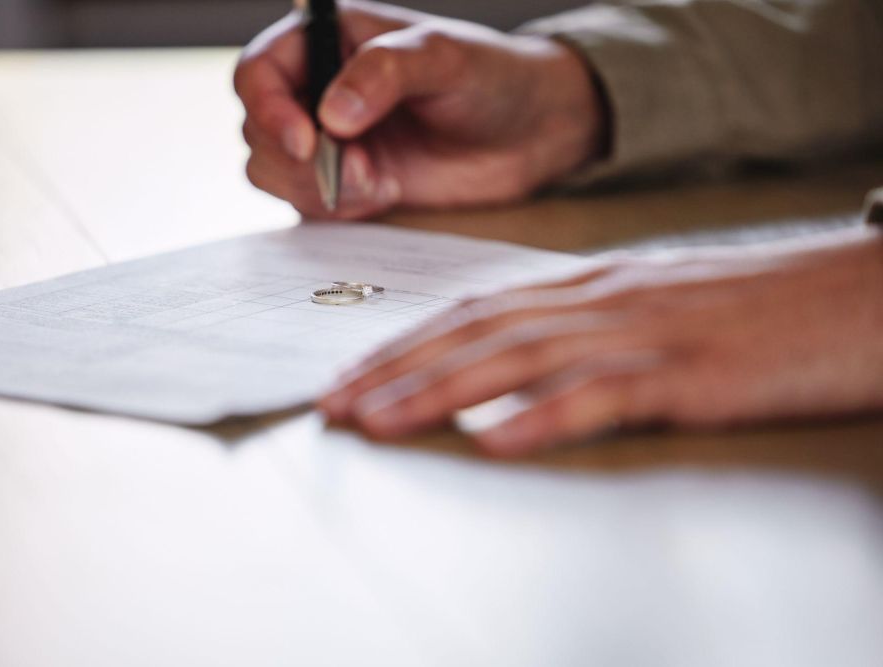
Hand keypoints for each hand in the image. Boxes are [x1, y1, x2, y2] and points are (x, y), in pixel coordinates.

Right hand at [234, 0, 605, 219]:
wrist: (530, 133)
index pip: (259, 71)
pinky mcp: (344, 181)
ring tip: (375, 181)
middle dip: (299, 159)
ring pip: (272, 170)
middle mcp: (317, 88)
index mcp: (329, 41)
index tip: (307, 142)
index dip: (269, 109)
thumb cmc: (490, 76)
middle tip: (360, 169)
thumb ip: (384, 74)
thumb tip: (331, 115)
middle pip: (258, 127)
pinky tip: (382, 193)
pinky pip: (305, 203)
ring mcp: (328, 139)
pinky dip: (335, 207)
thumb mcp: (442, 59)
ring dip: (315, 187)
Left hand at [318, 227, 882, 456]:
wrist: (857, 295)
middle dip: (396, 370)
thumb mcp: (652, 306)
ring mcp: (644, 332)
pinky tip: (496, 441)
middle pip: (477, 332)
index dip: (404, 343)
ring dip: (441, 392)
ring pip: (520, 359)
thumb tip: (516, 366)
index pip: (473, 310)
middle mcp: (602, 299)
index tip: (350, 375)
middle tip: (335, 405)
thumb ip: (584, 327)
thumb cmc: (756, 306)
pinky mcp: (692, 372)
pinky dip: (544, 417)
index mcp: (590, 286)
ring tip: (381, 422)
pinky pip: (606, 395)